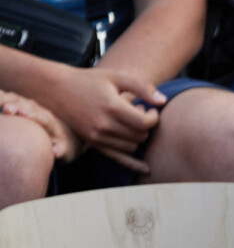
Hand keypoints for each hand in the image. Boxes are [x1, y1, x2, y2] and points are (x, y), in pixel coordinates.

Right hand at [0, 90, 80, 159]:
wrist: (54, 129)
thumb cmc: (57, 141)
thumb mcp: (61, 146)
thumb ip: (60, 149)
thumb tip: (56, 153)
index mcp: (48, 119)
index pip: (42, 116)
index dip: (33, 114)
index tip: (24, 114)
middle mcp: (37, 109)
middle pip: (26, 105)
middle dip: (17, 106)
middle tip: (7, 110)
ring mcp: (25, 104)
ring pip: (15, 99)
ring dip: (5, 100)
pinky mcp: (16, 102)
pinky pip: (6, 97)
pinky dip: (0, 97)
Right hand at [39, 66, 165, 171]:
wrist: (56, 89)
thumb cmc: (89, 80)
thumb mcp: (116, 77)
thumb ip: (142, 87)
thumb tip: (164, 101)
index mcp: (112, 106)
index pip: (145, 122)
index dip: (154, 118)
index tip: (151, 110)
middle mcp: (104, 124)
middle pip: (140, 135)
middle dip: (146, 126)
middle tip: (140, 114)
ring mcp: (97, 136)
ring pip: (132, 147)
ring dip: (137, 137)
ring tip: (130, 122)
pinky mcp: (93, 143)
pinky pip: (118, 158)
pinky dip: (133, 163)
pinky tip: (147, 170)